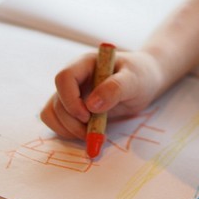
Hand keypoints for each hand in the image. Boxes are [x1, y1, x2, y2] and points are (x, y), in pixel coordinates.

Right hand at [40, 50, 164, 138]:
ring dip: (67, 129)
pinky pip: (57, 121)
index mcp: (86, 64)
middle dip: (71, 122)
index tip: (87, 115)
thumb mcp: (134, 80)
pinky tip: (87, 134)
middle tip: (93, 133)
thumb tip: (91, 105)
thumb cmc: (140, 75)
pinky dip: (67, 132)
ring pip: (52, 113)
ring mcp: (72, 93)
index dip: (70, 99)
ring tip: (91, 135)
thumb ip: (115, 88)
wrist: (145, 81)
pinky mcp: (74, 108)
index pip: (64, 77)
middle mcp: (75, 78)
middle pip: (57, 100)